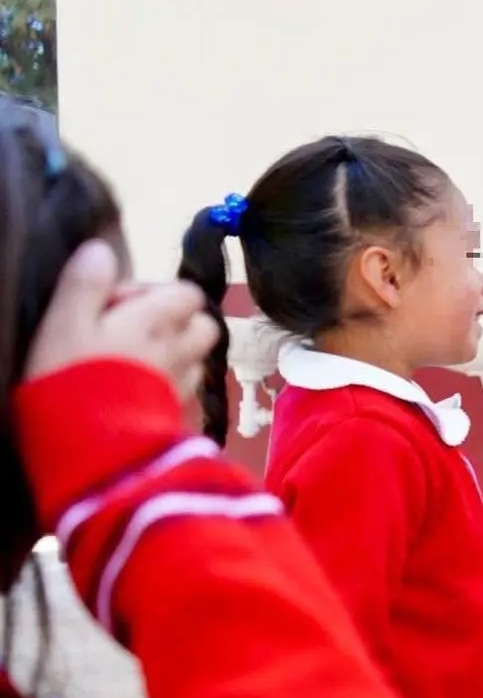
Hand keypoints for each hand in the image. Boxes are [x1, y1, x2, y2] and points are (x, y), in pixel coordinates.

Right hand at [23, 240, 216, 399]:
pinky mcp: (180, 415)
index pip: (186, 292)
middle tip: (130, 332)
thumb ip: (84, 284)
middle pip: (202, 324)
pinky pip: (187, 390)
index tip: (114, 306)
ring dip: (174, 354)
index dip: (154, 292)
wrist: (91, 447)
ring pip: (196, 358)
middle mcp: (180, 350)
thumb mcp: (64, 322)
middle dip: (175, 323)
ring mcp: (183, 385)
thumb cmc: (71, 377)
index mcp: (156, 321)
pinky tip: (139, 391)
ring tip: (135, 361)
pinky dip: (171, 383)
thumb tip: (101, 250)